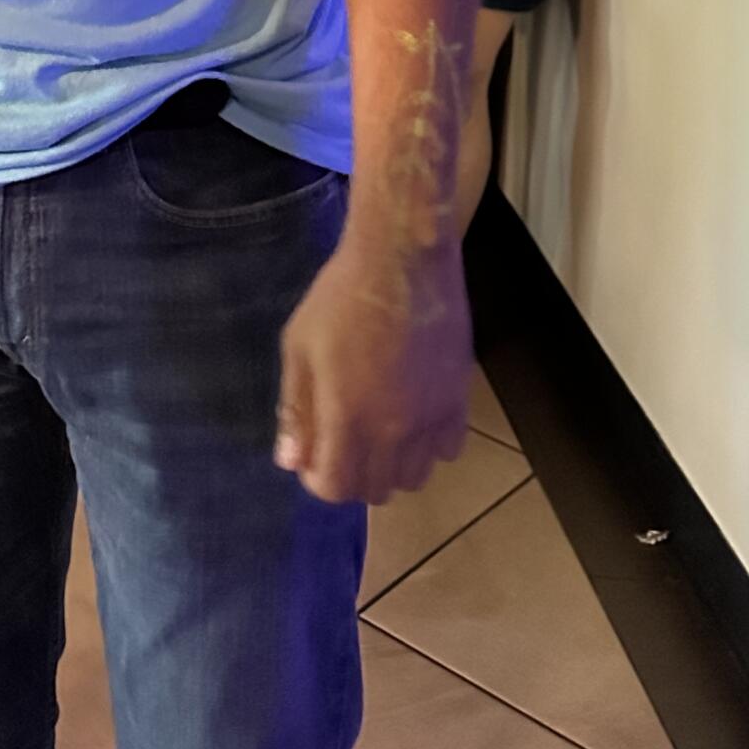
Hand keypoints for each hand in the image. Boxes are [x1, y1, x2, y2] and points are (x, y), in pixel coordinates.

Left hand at [276, 236, 471, 503]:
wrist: (402, 258)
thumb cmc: (340, 296)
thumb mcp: (299, 345)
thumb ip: (295, 408)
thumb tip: (290, 461)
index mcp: (347, 416)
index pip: (336, 487)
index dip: (320, 480)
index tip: (314, 457)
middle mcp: (392, 430)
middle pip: (376, 490)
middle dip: (353, 476)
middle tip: (343, 442)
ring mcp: (430, 419)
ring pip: (414, 477)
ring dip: (391, 466)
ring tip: (378, 432)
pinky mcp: (458, 400)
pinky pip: (448, 451)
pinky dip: (429, 447)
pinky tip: (413, 417)